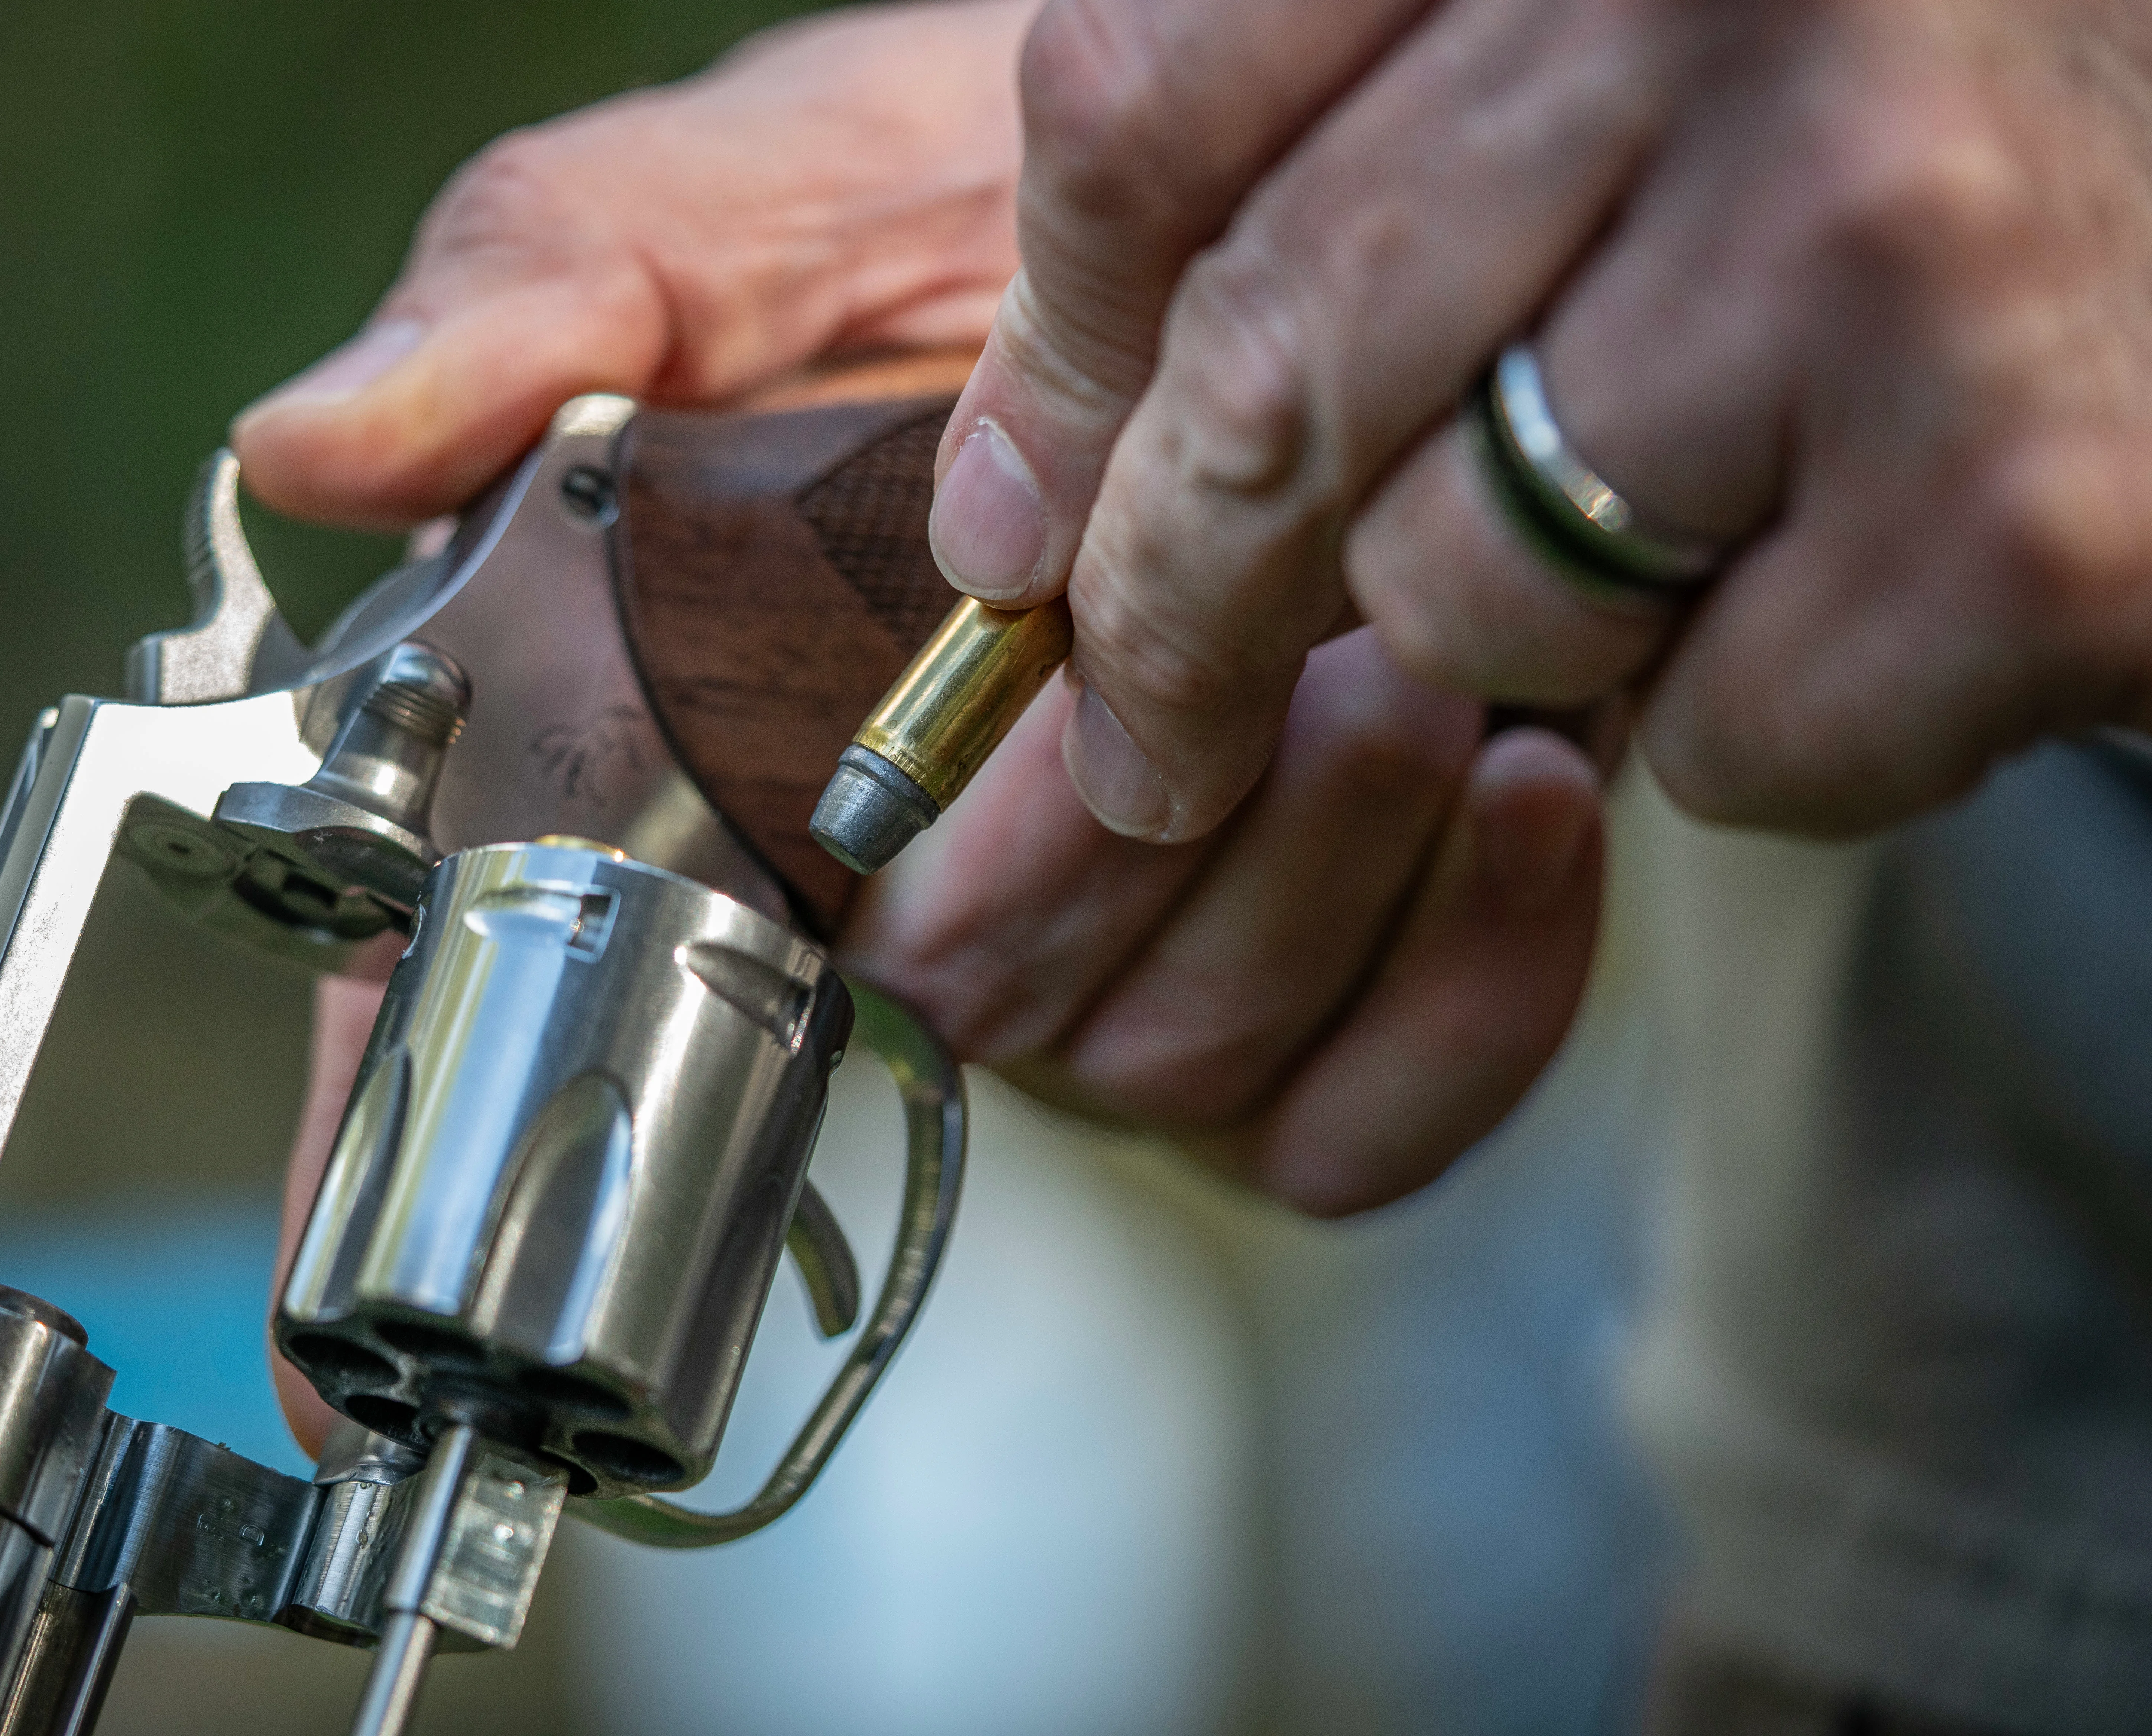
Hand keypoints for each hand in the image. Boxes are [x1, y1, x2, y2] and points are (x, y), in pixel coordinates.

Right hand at [240, 0, 1604, 1450]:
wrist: (1269, 205)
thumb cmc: (959, 196)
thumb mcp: (745, 207)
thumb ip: (542, 309)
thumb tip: (315, 443)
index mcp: (704, 747)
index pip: (495, 1005)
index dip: (399, 1182)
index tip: (351, 1362)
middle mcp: (883, 895)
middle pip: (940, 1015)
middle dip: (1066, 859)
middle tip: (1177, 666)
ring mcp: (1103, 956)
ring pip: (1167, 1065)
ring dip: (1297, 875)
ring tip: (1384, 677)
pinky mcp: (1325, 976)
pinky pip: (1367, 1112)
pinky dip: (1467, 982)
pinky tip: (1514, 791)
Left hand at [937, 0, 2151, 839]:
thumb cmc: (1884, 116)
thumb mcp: (1591, 53)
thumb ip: (1315, 187)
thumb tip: (1021, 495)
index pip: (1142, 105)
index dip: (1052, 356)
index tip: (1017, 519)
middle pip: (1270, 368)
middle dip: (1170, 610)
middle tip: (1145, 736)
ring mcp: (1887, 240)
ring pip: (1461, 578)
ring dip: (1505, 633)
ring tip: (1663, 548)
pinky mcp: (2023, 505)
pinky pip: (1716, 728)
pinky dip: (1753, 720)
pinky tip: (1869, 591)